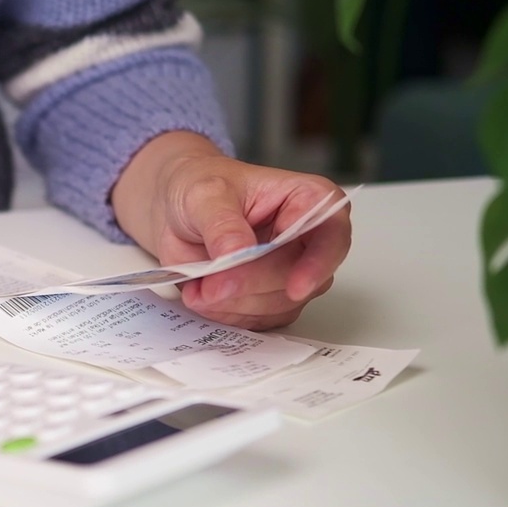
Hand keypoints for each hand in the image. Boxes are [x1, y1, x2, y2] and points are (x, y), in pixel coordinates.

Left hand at [111, 132, 350, 330]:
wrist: (175, 209)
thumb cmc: (199, 187)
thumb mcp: (204, 195)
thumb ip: (223, 224)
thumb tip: (239, 252)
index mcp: (308, 199)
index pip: (331, 233)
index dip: (318, 263)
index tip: (296, 286)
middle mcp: (307, 239)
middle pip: (299, 278)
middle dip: (250, 285)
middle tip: (210, 285)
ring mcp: (290, 272)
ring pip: (279, 305)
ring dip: (235, 303)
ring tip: (198, 286)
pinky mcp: (269, 297)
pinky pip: (259, 319)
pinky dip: (227, 313)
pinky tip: (202, 295)